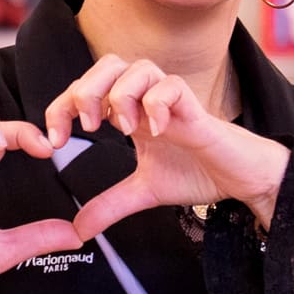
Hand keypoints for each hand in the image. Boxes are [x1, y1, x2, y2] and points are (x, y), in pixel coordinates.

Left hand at [40, 56, 290, 240]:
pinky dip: (158, 104)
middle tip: (88, 127)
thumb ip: (110, 206)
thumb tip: (79, 229)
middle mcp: (148, 99)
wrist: (239, 180)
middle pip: (108, 63)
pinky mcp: (196, 109)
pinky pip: (173, 86)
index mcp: (130, 111)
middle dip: (87, 90)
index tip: (54, 141)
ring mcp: (172, 101)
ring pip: (139, 67)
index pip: (86, 89)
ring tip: (123, 127)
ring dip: (122, 94)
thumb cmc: (197, 173)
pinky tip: (156, 132)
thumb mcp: (143, 191)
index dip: (61, 107)